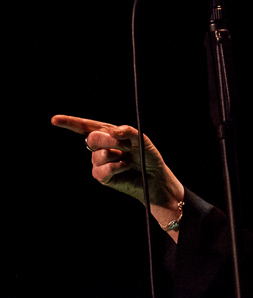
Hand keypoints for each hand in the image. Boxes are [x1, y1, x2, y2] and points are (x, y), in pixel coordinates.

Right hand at [51, 115, 184, 231]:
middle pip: (92, 138)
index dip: (70, 122)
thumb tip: (112, 132)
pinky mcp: (101, 176)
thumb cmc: (148, 156)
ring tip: (128, 160)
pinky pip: (102, 169)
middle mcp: (101, 147)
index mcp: (108, 134)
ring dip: (117, 156)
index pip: (86, 126)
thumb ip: (128, 131)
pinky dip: (116, 168)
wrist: (153, 177)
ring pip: (99, 155)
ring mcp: (99, 161)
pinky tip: (124, 169)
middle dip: (110, 141)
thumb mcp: (141, 139)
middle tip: (127, 146)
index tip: (54, 120)